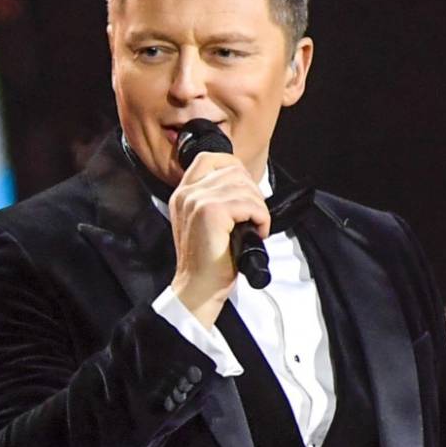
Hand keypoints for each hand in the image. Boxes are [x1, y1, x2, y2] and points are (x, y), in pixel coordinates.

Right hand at [168, 152, 269, 328]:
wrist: (199, 288)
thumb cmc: (209, 260)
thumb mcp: (206, 222)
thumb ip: (216, 197)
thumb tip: (245, 183)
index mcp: (183, 193)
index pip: (211, 158)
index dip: (235, 169)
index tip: (246, 192)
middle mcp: (187, 193)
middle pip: (233, 170)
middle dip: (252, 192)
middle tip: (254, 216)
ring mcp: (197, 200)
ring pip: (244, 186)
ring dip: (258, 207)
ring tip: (255, 226)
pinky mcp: (211, 212)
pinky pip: (250, 204)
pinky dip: (261, 218)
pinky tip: (257, 232)